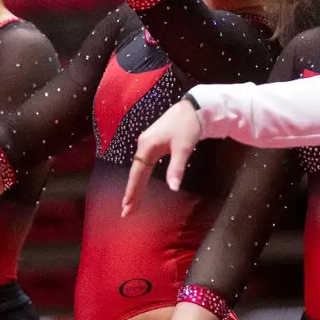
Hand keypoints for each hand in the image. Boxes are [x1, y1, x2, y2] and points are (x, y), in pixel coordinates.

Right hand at [122, 99, 202, 215]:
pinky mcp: (152, 142)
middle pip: (135, 173)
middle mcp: (143, 145)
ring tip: (131, 203)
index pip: (137, 174)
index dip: (133, 192)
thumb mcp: (184, 148)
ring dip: (135, 186)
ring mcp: (146, 143)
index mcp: (147, 146)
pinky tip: (140, 184)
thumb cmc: (188, 126)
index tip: (127, 207)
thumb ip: (177, 168)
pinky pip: (142, 163)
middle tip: (126, 212)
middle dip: (131, 193)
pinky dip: (140, 177)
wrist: (193, 107)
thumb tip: (173, 189)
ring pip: (138, 169)